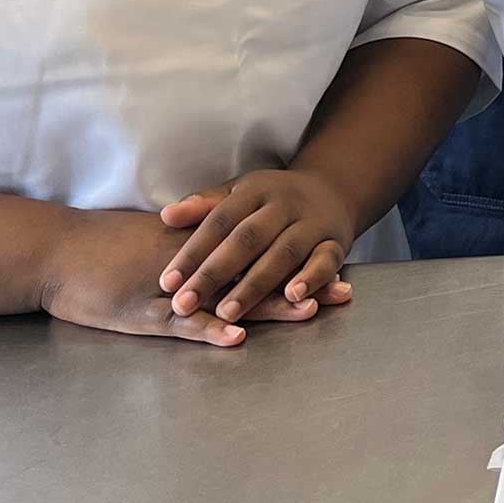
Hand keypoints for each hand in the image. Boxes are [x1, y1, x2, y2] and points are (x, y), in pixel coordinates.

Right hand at [41, 210, 339, 347]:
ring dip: (269, 304)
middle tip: (344, 291)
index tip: (337, 264)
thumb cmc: (102, 250)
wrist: (54, 250)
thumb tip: (226, 251)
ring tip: (309, 310)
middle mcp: (195, 265)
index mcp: (202, 248)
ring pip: (229, 297)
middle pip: (258, 273)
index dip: (297, 260)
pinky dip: (210, 328)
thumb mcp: (156, 244)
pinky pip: (183, 323)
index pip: (261, 252)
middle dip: (300, 282)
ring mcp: (172, 291)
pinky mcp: (144, 313)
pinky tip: (237, 335)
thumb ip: (194, 249)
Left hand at [158, 170, 360, 322]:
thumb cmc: (273, 200)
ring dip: (255, 284)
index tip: (167, 282)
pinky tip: (292, 297)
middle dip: (215, 274)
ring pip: (283, 253)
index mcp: (256, 190)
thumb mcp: (240, 192)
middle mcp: (285, 204)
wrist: (334, 189)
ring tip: (227, 313)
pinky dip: (311, 277)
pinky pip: (326, 260)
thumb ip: (205, 206)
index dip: (193, 252)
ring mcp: (313, 223)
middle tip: (185, 304)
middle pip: (247, 238)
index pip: (219, 221)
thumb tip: (167, 216)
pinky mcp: (337, 242)